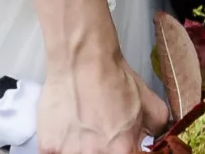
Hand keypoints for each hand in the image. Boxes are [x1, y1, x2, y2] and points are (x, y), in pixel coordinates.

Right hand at [36, 40, 164, 153]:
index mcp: (122, 151)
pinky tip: (66, 130)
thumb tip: (155, 141)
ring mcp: (69, 153)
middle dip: (101, 150)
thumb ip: (157, 129)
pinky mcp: (48, 147)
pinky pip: (55, 153)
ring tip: (81, 130)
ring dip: (79, 148)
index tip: (119, 146)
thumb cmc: (114, 79)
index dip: (124, 152)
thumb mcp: (150, 104)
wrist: (82, 60)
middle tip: (98, 135)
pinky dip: (60, 146)